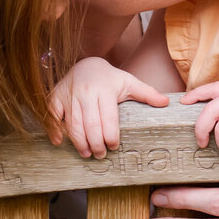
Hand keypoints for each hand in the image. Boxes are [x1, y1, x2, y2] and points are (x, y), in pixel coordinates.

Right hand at [47, 57, 168, 157]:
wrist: (86, 63)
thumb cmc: (110, 78)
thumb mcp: (129, 83)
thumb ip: (147, 93)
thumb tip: (166, 103)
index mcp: (104, 90)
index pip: (108, 117)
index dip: (111, 135)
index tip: (114, 146)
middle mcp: (86, 92)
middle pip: (90, 124)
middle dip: (95, 143)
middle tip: (100, 155)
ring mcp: (69, 95)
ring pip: (72, 123)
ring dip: (79, 141)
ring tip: (87, 154)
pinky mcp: (56, 97)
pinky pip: (52, 114)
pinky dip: (54, 129)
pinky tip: (59, 142)